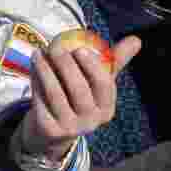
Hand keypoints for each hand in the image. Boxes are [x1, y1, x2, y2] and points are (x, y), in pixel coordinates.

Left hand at [21, 35, 140, 160]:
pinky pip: (41, 101)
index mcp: (107, 109)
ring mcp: (70, 128)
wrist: (52, 130)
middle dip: (65, 64)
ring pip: (56, 94)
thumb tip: (136, 40)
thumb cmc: (77, 98)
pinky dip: (35, 82)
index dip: (92, 66)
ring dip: (45, 70)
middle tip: (54, 45)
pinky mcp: (50, 130)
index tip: (79, 48)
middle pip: (79, 89)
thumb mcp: (96, 83)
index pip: (104, 85)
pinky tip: (33, 67)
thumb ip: (113, 62)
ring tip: (38, 53)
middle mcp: (91, 122)